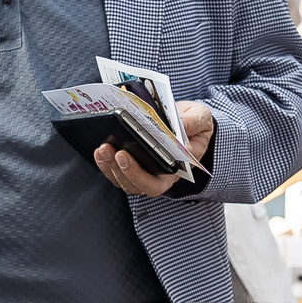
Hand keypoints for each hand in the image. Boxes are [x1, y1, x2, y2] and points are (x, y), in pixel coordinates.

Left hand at [93, 101, 216, 197]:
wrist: (188, 123)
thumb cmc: (195, 124)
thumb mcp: (201, 118)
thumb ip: (194, 122)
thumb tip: (180, 124)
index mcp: (176, 170)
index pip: (156, 182)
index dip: (138, 175)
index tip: (125, 156)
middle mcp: (158, 176)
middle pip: (135, 184)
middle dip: (121, 169)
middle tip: (112, 150)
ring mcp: (143, 172)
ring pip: (122, 180)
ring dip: (109, 167)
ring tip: (103, 148)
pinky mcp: (131, 165)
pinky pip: (115, 172)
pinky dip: (105, 164)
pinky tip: (100, 150)